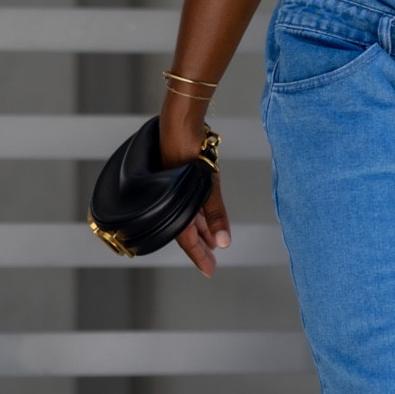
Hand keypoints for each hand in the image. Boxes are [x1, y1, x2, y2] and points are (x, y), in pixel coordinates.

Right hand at [160, 94, 231, 275]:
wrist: (179, 123)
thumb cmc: (190, 152)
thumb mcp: (208, 187)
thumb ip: (215, 215)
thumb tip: (223, 243)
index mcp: (173, 207)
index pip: (186, 240)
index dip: (198, 257)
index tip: (209, 270)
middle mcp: (171, 201)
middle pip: (186, 231)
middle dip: (201, 246)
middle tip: (212, 261)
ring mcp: (174, 190)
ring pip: (188, 216)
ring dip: (201, 229)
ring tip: (213, 243)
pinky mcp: (178, 179)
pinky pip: (187, 203)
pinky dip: (197, 213)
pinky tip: (207, 218)